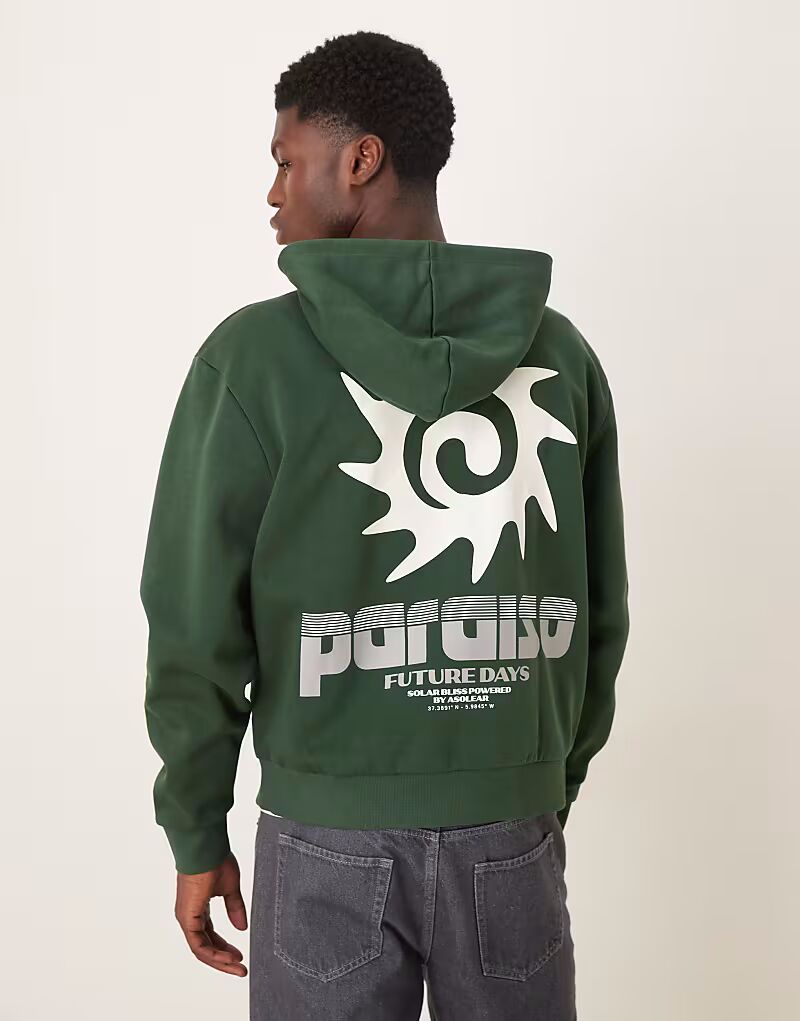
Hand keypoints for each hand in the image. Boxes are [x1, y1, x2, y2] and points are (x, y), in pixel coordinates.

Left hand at [174, 852, 247, 976]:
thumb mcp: (230, 888)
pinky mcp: (187, 918)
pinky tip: (228, 958)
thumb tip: (241, 928)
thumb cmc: (215, 860)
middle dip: (223, 959)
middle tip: (240, 967)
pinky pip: (199, 945)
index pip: (210, 935)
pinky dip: (213, 953)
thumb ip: (234, 908)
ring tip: (237, 966)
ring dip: (220, 960)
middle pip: (205, 946)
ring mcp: (187, 918)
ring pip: (201, 949)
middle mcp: (190, 915)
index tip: (240, 955)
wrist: (205, 847)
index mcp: (198, 907)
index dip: (225, 947)